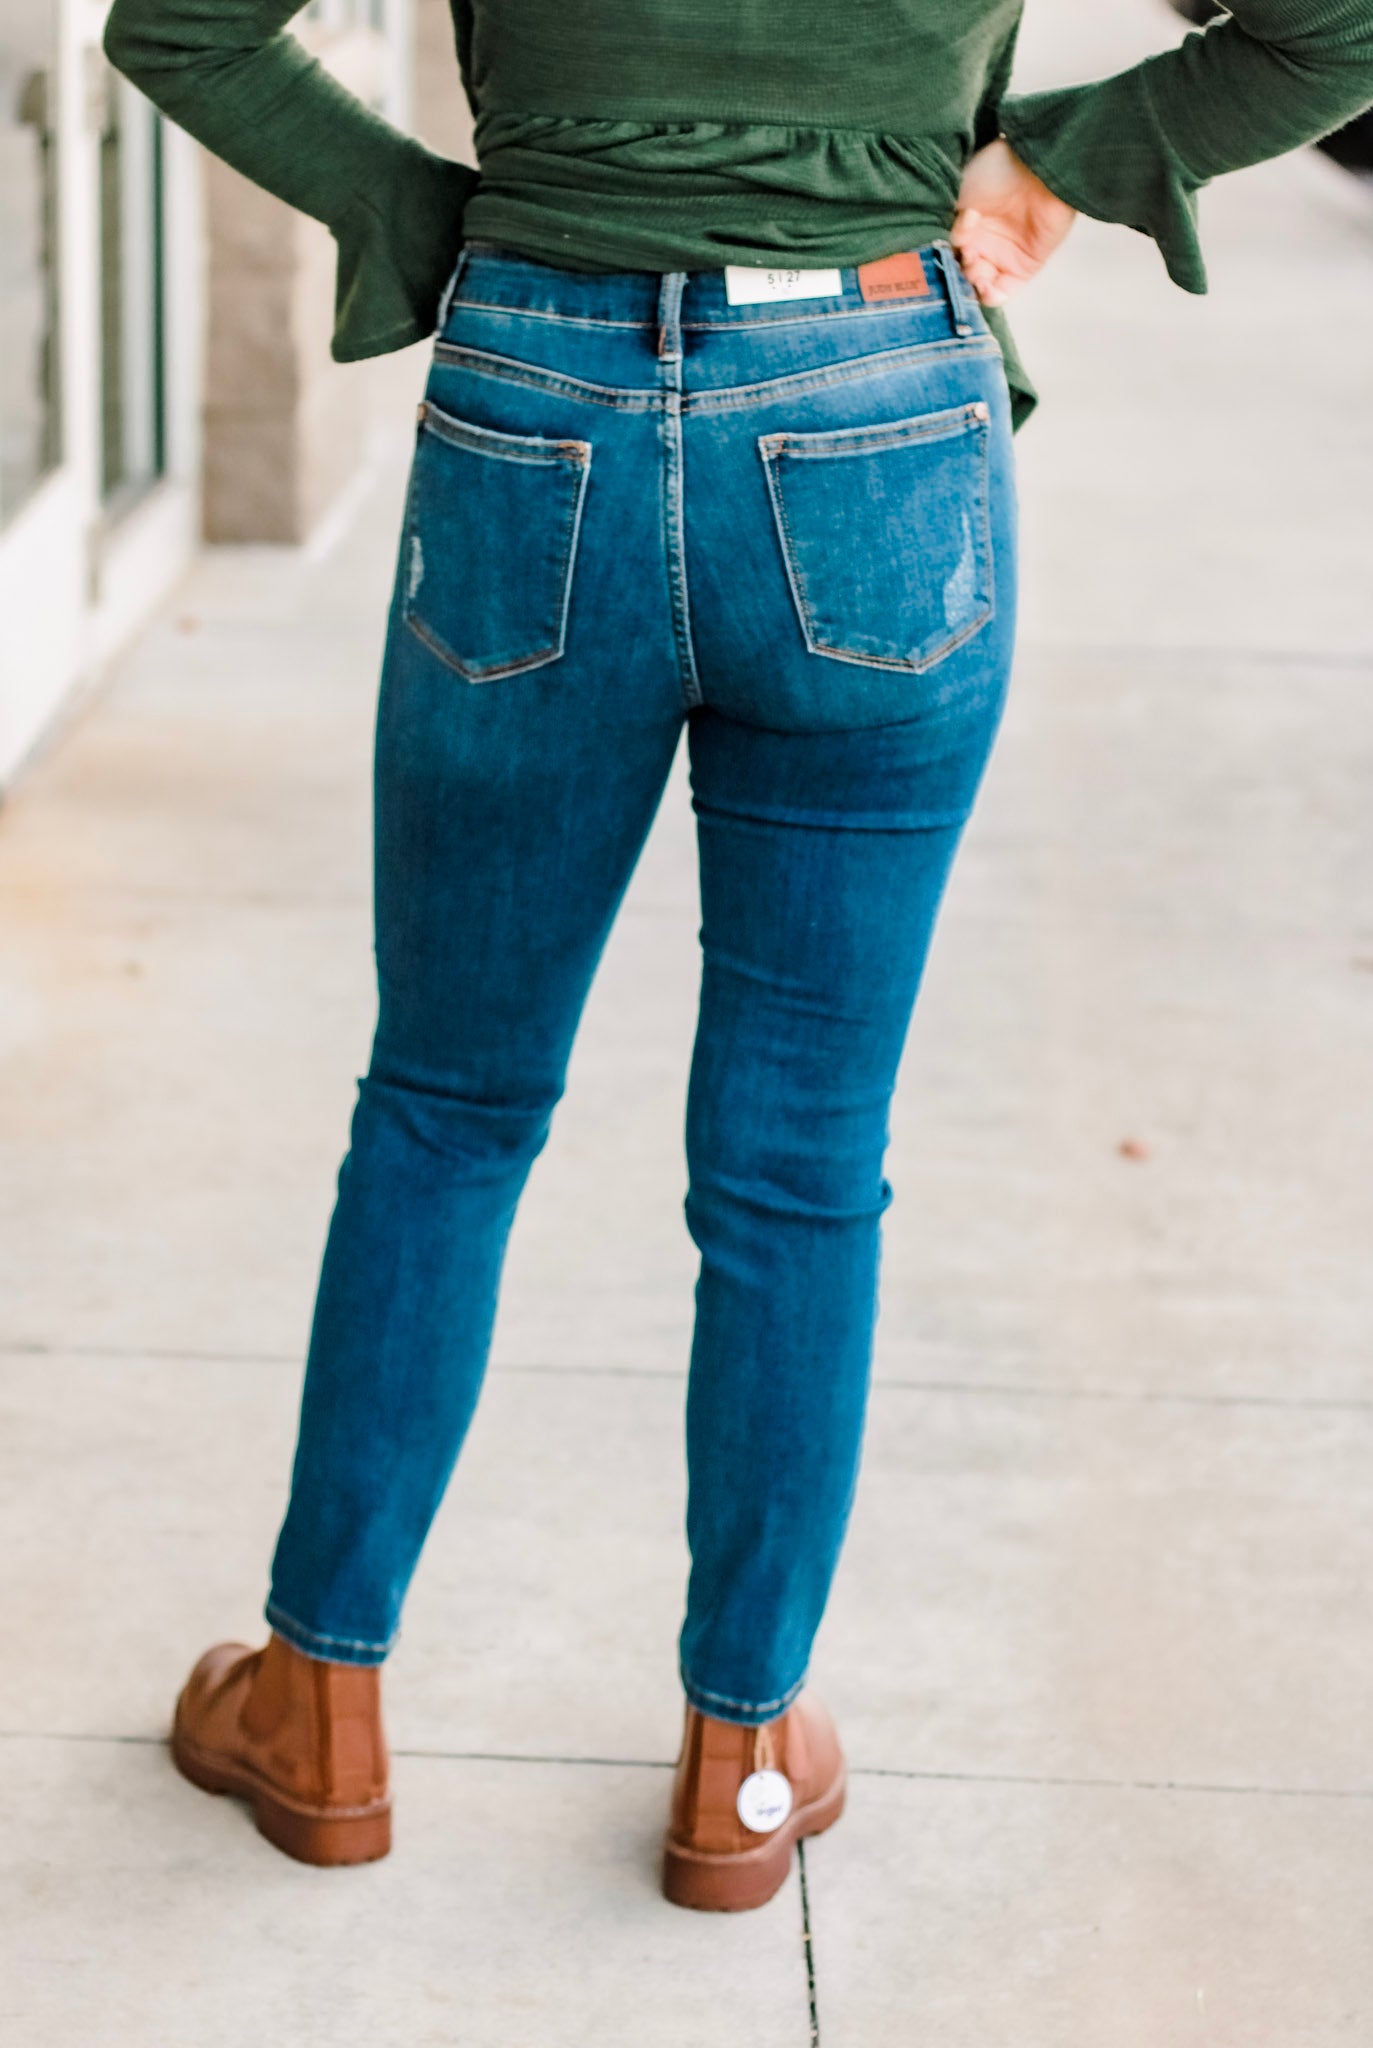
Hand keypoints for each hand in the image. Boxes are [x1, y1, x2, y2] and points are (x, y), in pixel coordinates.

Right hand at [951, 139, 1076, 306]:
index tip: (945, 245)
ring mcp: (1001, 256)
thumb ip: (943, 220)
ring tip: (977, 264)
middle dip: (956, 269)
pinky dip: (989, 296)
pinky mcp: (1023, 268)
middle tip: (967, 253)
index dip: (940, 253)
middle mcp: (981, 241)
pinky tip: (985, 284)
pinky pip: (1000, 294)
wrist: (1038, 169)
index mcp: (963, 223)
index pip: (944, 251)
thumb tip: (933, 244)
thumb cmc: (998, 170)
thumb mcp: (959, 190)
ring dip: (970, 283)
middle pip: (957, 271)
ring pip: (975, 286)